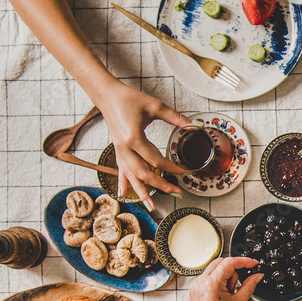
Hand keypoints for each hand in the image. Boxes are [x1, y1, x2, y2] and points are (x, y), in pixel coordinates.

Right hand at [91, 80, 190, 207]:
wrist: (106, 95)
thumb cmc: (128, 99)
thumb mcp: (155, 106)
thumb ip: (176, 117)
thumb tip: (195, 125)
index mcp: (134, 138)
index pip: (157, 160)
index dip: (173, 168)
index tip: (186, 170)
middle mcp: (125, 149)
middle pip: (144, 174)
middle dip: (161, 186)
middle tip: (177, 192)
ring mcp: (119, 151)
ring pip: (131, 177)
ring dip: (142, 192)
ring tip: (152, 206)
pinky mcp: (117, 151)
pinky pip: (121, 171)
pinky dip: (123, 183)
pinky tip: (123, 194)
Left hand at [188, 256, 261, 300]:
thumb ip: (250, 285)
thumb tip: (257, 275)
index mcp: (212, 284)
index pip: (229, 263)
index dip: (244, 261)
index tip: (253, 263)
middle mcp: (200, 282)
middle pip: (220, 262)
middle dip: (232, 269)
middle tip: (237, 285)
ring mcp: (195, 285)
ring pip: (214, 269)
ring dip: (224, 276)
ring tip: (228, 294)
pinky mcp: (194, 290)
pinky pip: (208, 277)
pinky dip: (217, 281)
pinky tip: (221, 296)